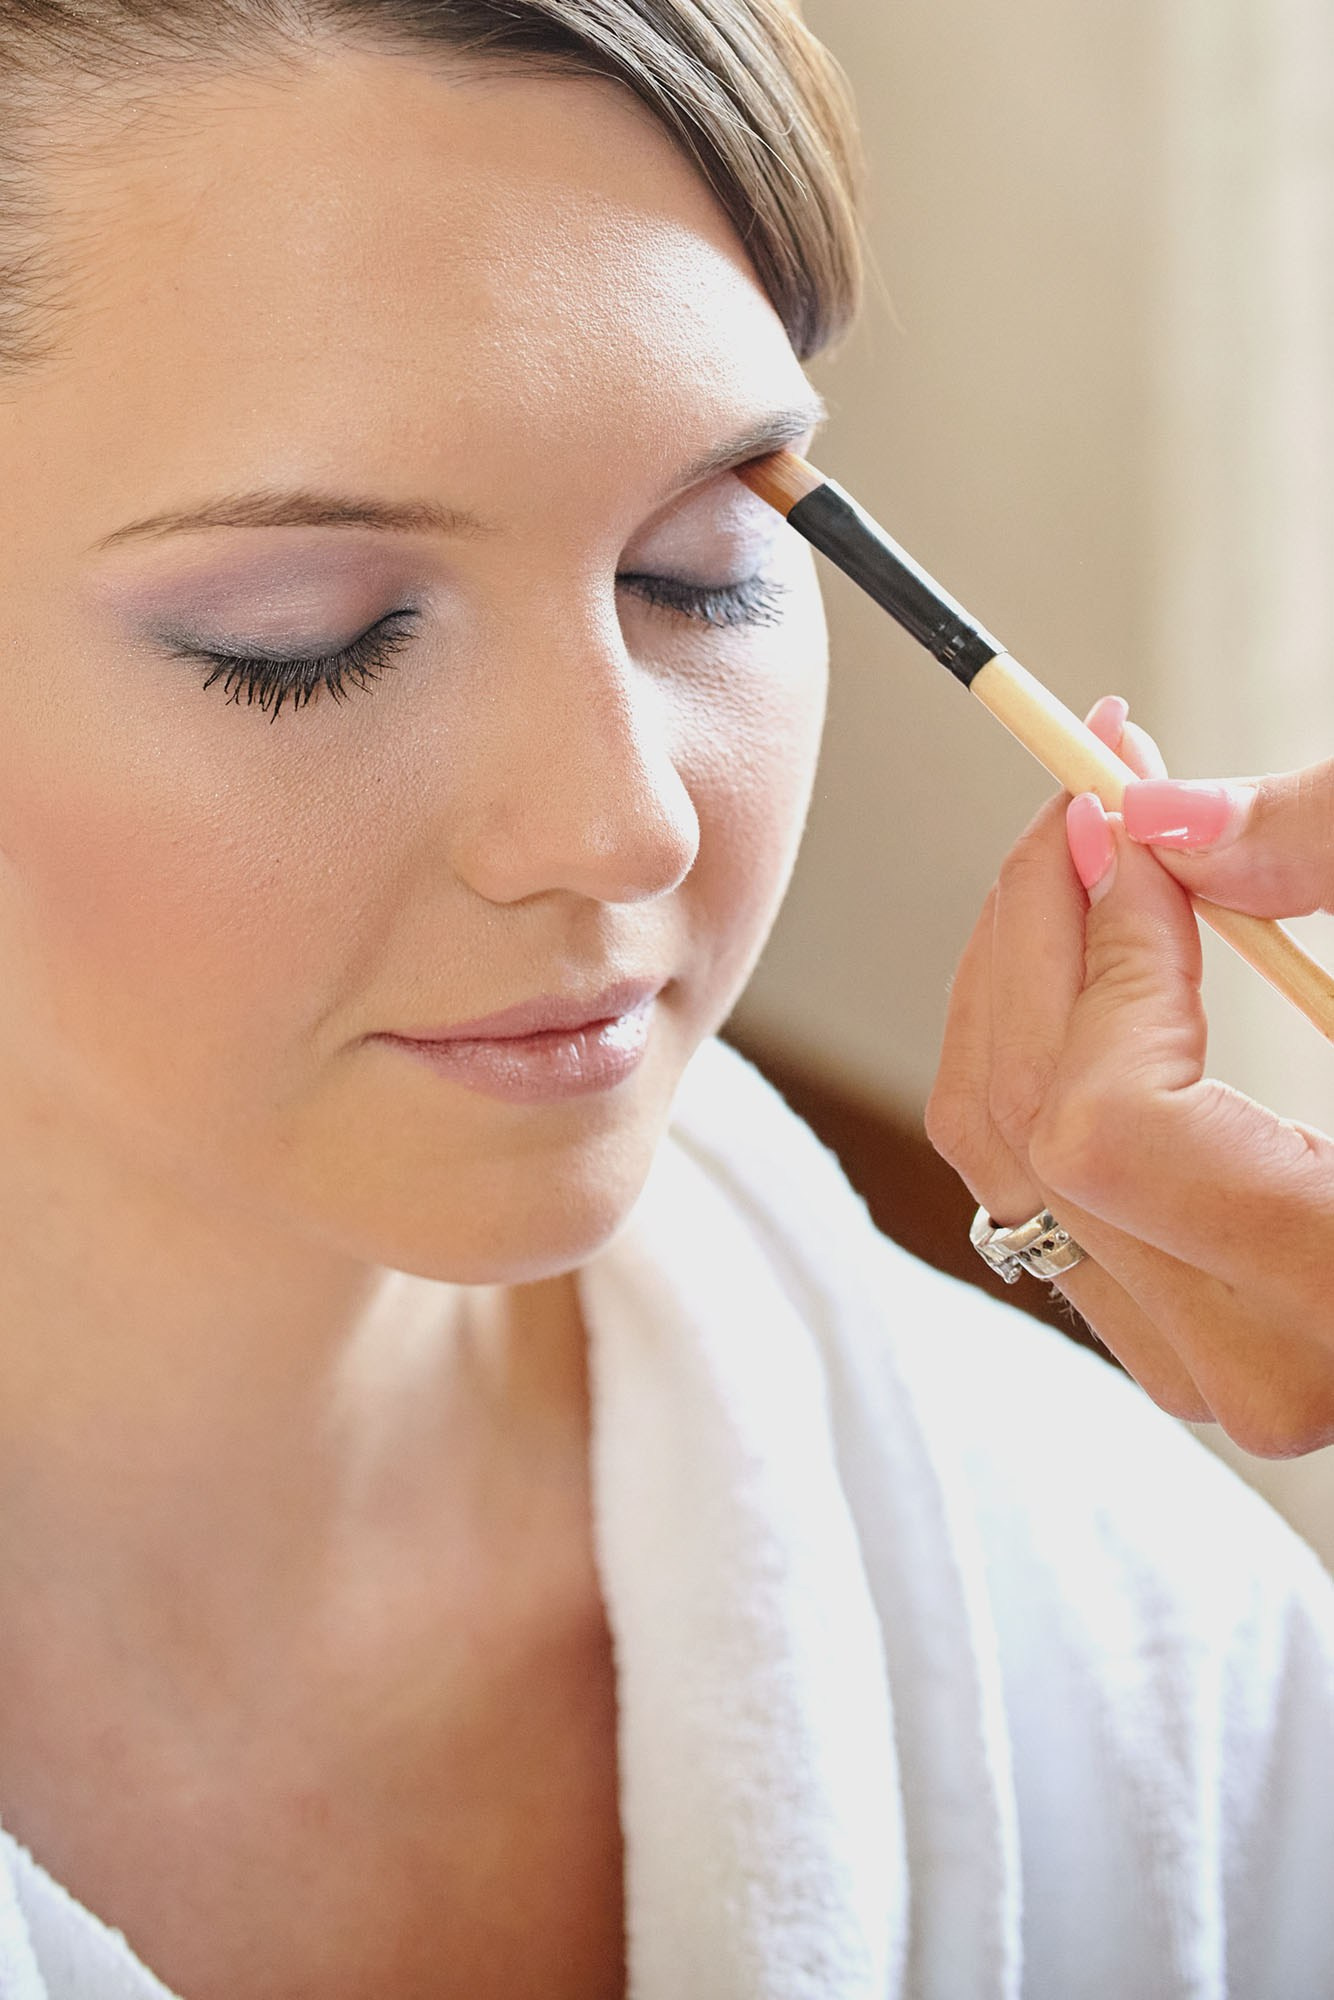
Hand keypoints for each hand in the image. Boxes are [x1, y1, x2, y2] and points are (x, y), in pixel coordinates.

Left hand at [925, 696, 1333, 1457]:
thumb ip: (1327, 856)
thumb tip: (1160, 816)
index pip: (1111, 1122)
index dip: (1102, 947)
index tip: (1121, 809)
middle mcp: (1260, 1364)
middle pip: (1034, 1135)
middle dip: (1036, 933)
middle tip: (1087, 791)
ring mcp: (1209, 1366)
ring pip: (1009, 1168)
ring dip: (1022, 987)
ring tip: (1089, 855)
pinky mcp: (1181, 1337)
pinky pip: (1040, 1192)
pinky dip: (1048, 1057)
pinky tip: (1097, 957)